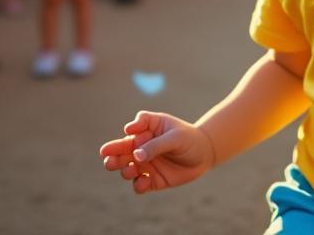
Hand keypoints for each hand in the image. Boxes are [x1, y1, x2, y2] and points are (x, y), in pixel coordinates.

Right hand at [98, 111, 214, 193]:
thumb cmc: (189, 139)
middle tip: (108, 159)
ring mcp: (145, 163)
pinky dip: (138, 185)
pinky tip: (143, 182)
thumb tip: (136, 155)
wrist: (204, 155)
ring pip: (127, 168)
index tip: (130, 131)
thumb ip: (156, 145)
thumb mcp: (175, 138)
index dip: (131, 130)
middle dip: (113, 155)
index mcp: (147, 129)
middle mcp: (142, 146)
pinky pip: (139, 185)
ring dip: (125, 170)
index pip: (134, 128)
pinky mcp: (152, 179)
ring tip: (131, 169)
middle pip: (122, 150)